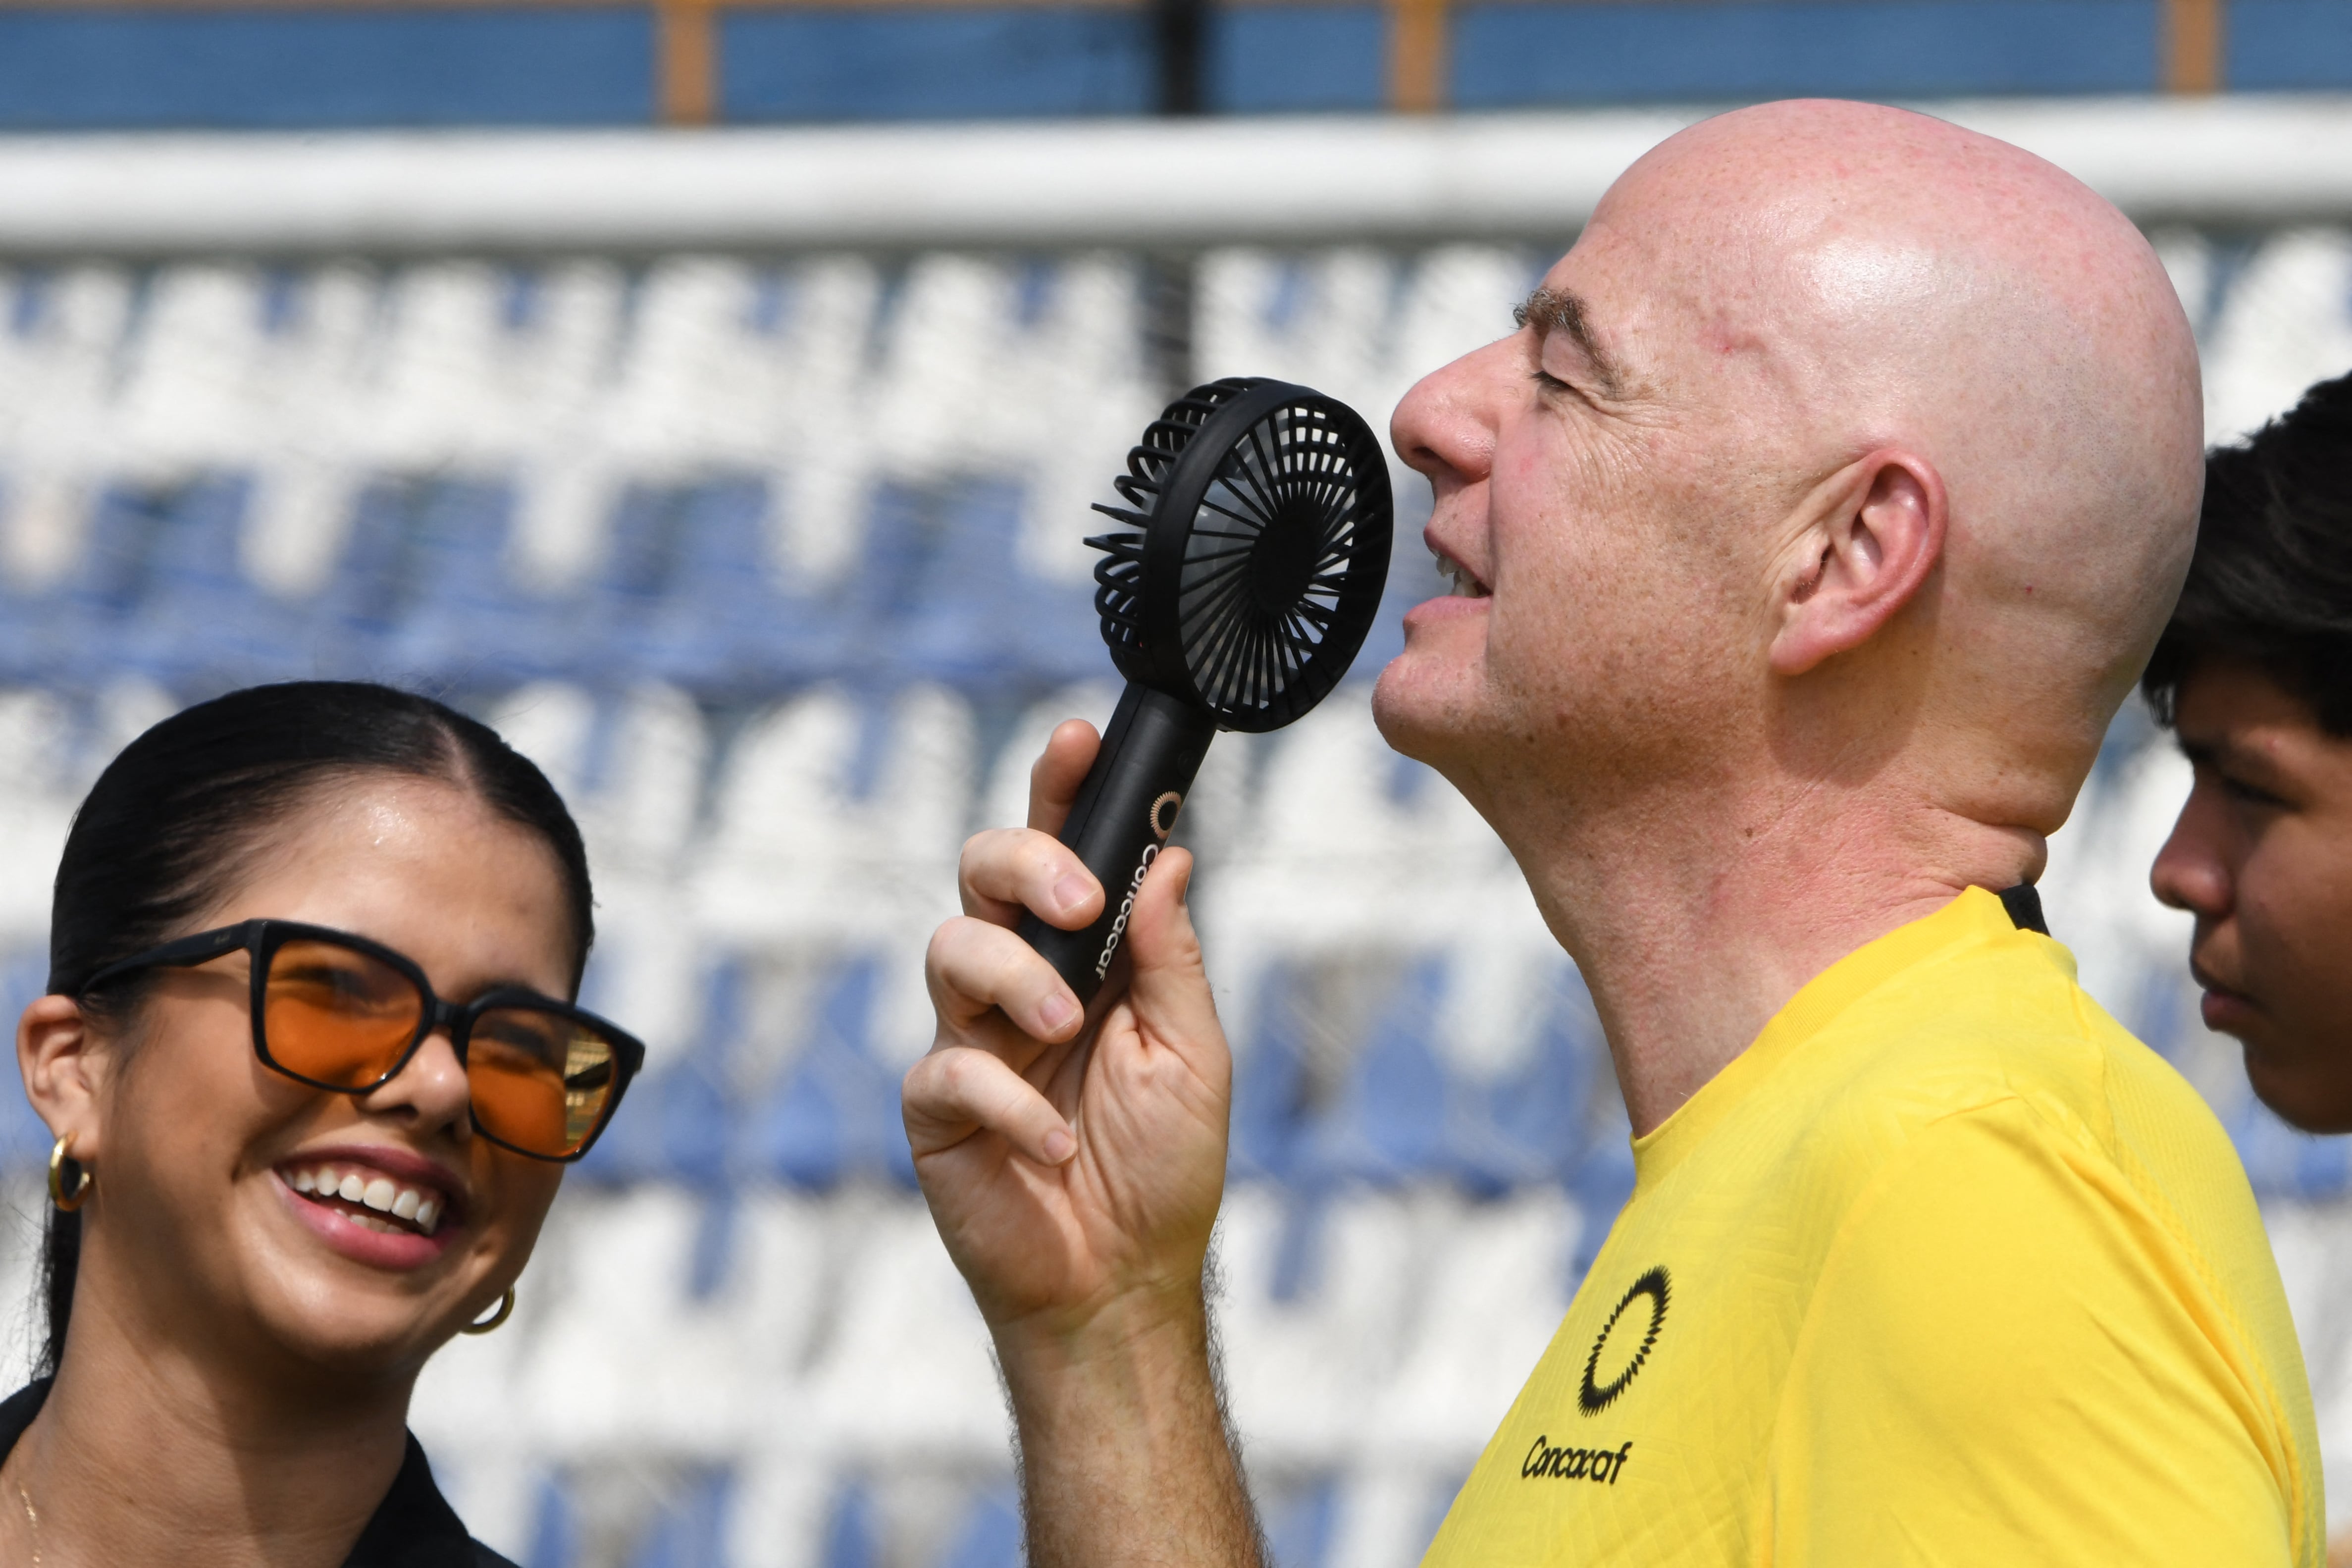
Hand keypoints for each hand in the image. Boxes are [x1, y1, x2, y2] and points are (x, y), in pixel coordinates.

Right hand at [906, 719, 1234, 1343]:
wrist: (1122, 1280)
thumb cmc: (1162, 1167)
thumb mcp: (1193, 1053)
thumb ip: (1172, 956)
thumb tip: (1173, 857)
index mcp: (1084, 958)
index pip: (1062, 852)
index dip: (1059, 790)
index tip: (1077, 739)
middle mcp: (1017, 982)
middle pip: (980, 875)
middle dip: (1025, 864)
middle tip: (1079, 903)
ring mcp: (969, 1040)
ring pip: (950, 951)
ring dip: (1015, 981)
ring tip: (1067, 1031)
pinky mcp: (935, 1107)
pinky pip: (947, 1071)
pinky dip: (1006, 1102)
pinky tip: (1052, 1142)